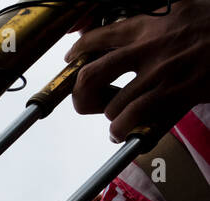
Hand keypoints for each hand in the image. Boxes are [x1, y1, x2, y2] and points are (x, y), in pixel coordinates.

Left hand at [68, 1, 209, 140]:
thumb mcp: (183, 9)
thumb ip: (152, 21)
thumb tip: (121, 31)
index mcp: (150, 24)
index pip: (97, 38)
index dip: (78, 52)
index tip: (71, 60)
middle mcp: (148, 47)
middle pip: (91, 75)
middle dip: (80, 93)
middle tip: (84, 101)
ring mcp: (161, 72)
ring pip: (112, 105)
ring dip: (111, 118)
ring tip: (117, 121)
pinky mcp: (175, 93)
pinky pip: (133, 119)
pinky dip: (121, 131)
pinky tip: (123, 133)